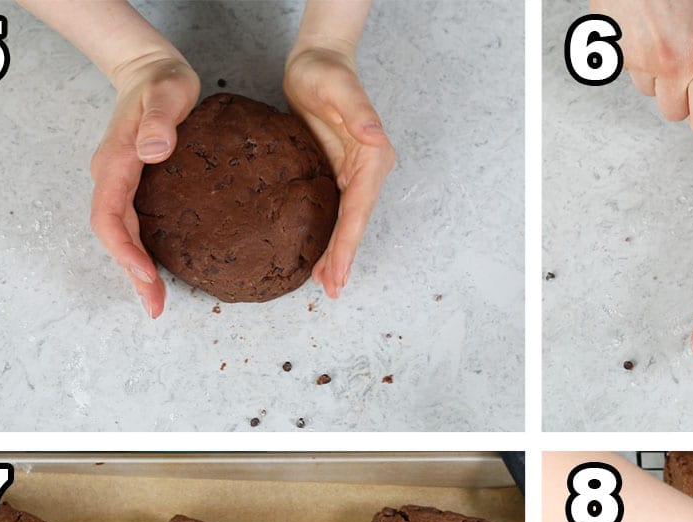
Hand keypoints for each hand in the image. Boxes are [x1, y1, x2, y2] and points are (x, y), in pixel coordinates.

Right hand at [90, 53, 198, 317]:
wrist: (149, 70)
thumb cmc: (162, 80)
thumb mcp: (169, 90)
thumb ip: (160, 118)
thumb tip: (152, 150)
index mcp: (118, 160)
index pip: (110, 214)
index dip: (125, 249)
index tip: (147, 274)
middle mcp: (112, 176)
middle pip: (113, 234)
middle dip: (132, 274)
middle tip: (155, 308)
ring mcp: (120, 182)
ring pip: (120, 234)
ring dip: (135, 269)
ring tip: (156, 302)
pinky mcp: (133, 186)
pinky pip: (132, 225)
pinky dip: (142, 252)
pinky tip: (159, 271)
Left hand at [284, 45, 394, 297]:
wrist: (318, 61)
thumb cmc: (326, 72)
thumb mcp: (338, 88)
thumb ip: (358, 113)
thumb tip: (375, 137)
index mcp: (373, 158)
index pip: (359, 210)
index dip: (349, 244)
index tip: (339, 272)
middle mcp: (369, 171)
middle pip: (356, 223)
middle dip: (344, 258)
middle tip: (331, 289)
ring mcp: (355, 175)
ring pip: (348, 223)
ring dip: (339, 254)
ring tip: (325, 283)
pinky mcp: (340, 173)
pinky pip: (337, 212)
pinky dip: (331, 236)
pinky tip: (319, 254)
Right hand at [590, 0, 692, 134]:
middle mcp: (669, 65)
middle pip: (673, 112)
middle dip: (679, 95)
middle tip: (684, 70)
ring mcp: (637, 61)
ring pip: (647, 89)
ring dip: (654, 74)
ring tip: (659, 41)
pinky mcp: (613, 54)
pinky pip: (627, 68)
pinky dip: (633, 55)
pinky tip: (640, 31)